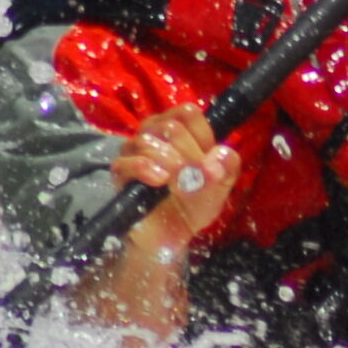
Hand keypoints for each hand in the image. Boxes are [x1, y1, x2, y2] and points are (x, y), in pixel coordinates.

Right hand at [116, 104, 242, 248]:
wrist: (170, 234)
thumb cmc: (193, 203)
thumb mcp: (220, 185)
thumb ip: (227, 166)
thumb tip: (219, 154)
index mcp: (178, 130)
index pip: (187, 113)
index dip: (203, 136)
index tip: (207, 161)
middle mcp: (153, 133)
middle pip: (170, 126)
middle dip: (189, 153)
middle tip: (195, 176)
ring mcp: (133, 151)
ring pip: (148, 140)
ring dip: (170, 162)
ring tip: (179, 183)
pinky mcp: (120, 173)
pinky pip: (128, 162)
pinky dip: (146, 169)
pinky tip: (160, 181)